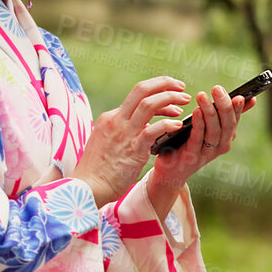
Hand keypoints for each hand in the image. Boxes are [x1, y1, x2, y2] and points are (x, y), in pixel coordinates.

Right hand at [75, 76, 193, 206]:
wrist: (87, 188)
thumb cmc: (97, 171)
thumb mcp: (105, 143)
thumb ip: (121, 133)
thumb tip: (141, 129)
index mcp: (110, 118)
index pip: (136, 96)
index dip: (157, 93)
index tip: (171, 98)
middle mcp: (116, 120)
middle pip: (141, 90)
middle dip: (164, 84)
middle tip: (182, 87)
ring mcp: (124, 133)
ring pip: (149, 104)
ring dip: (170, 98)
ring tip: (184, 103)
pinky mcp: (133, 149)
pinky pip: (153, 130)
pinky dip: (168, 124)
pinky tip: (178, 125)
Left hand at [149, 84, 253, 209]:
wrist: (171, 171)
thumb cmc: (190, 143)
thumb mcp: (210, 128)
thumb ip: (225, 115)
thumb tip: (248, 98)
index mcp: (226, 137)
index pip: (235, 120)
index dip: (238, 108)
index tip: (240, 95)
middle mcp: (220, 147)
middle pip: (227, 125)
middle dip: (223, 105)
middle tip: (217, 88)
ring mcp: (206, 154)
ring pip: (213, 132)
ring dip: (209, 112)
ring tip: (203, 96)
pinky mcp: (191, 157)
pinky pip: (196, 139)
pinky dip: (198, 125)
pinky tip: (196, 112)